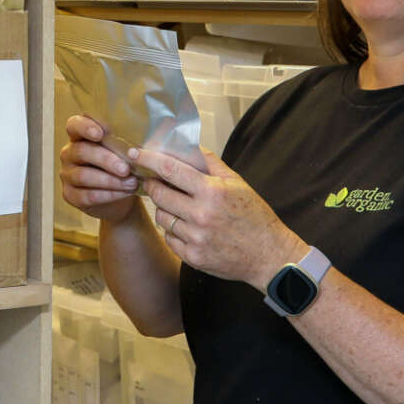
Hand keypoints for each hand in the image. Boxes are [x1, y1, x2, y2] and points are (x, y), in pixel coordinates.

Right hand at [58, 115, 139, 223]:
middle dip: (106, 160)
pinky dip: (109, 195)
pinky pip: (87, 195)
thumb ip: (123, 143)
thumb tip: (135, 144)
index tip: (100, 134)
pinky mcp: (70, 195)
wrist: (119, 196)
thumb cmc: (121, 165)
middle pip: (81, 152)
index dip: (84, 127)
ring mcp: (67, 175)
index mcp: (80, 136)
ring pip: (84, 176)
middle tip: (126, 168)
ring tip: (132, 182)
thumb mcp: (123, 151)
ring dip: (110, 180)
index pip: (74, 125)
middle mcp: (69, 153)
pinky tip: (125, 193)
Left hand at [133, 146, 308, 288]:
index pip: (170, 170)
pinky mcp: (192, 257)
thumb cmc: (253, 216)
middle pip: (159, 195)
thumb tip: (188, 146)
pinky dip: (172, 230)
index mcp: (212, 192)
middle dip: (152, 185)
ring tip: (178, 206)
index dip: (148, 160)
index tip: (135, 154)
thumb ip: (210, 163)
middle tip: (154, 181)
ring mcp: (195, 238)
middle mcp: (201, 215)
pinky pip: (169, 238)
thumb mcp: (236, 183)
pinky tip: (186, 226)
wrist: (268, 254)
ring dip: (164, 209)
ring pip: (162, 217)